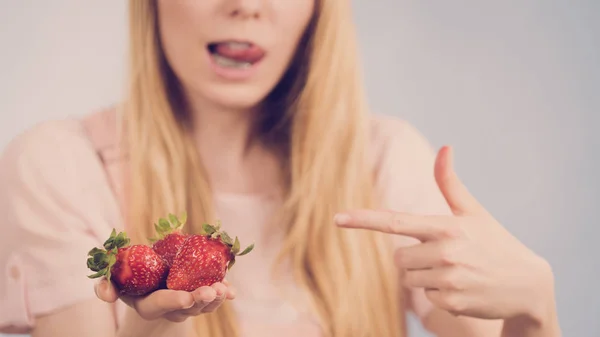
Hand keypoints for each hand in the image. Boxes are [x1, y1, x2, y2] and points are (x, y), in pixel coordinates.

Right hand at [94, 277, 234, 321]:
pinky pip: (215, 300)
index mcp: (149, 303)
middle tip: (210, 291)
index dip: (174, 300)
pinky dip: (225, 295)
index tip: (186, 296)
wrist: (151, 280)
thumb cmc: (131, 278)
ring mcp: (188, 304)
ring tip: (224, 288)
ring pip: (204, 306)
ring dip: (216, 298)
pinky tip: (232, 292)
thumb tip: (108, 296)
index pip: (161, 303)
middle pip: (187, 307)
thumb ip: (106, 286)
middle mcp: (171, 307)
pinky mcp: (202, 297)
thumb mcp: (115, 281)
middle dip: (200, 300)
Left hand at [335, 146, 554, 321]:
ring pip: (409, 279)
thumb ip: (450, 183)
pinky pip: (426, 297)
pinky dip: (439, 294)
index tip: (337, 218)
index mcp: (446, 226)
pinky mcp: (452, 303)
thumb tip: (445, 146)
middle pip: (399, 259)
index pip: (396, 222)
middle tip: (444, 256)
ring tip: (456, 272)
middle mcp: (445, 252)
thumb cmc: (495, 243)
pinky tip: (462, 288)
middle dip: (414, 258)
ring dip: (426, 277)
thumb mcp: (473, 212)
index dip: (364, 220)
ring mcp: (449, 280)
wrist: (528, 285)